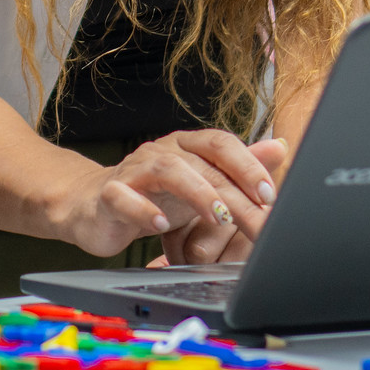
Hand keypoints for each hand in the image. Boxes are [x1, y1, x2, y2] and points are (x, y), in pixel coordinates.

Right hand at [53, 130, 280, 257]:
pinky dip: (144, 210)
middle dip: (235, 195)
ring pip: (167, 170)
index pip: (221, 143)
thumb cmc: (150, 194)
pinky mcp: (109, 194)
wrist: (91, 206)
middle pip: (202, 165)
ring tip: (219, 217)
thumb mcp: (200, 182)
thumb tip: (279, 148)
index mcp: (186, 146)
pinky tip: (162, 225)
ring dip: (197, 193)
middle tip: (258, 220)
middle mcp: (161, 151)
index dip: (248, 165)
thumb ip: (238, 167)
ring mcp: (134, 170)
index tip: (270, 194)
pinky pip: (124, 197)